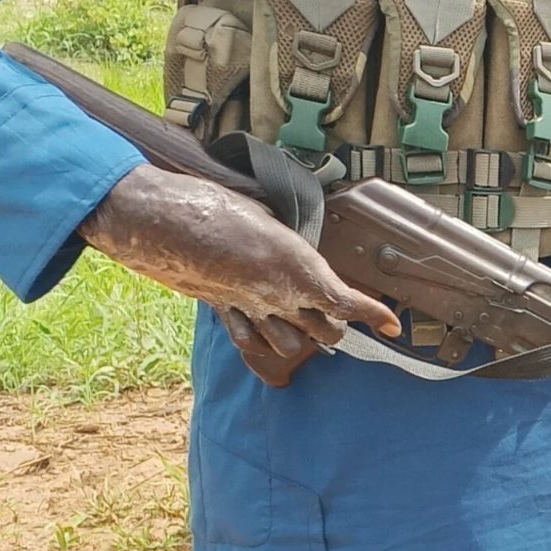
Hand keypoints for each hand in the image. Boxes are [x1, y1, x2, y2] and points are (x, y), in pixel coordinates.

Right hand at [78, 164, 399, 385]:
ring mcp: (246, 307)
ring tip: (310, 322)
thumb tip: (299, 241)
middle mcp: (275, 296)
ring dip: (303, 336)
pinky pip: (249, 336)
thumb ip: (289, 235)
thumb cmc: (214, 205)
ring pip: (289, 345)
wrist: (157, 220)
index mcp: (295, 267)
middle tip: (345, 312)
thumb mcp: (267, 212)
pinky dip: (263, 336)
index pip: (345, 303)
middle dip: (340, 326)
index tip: (393, 324)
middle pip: (325, 332)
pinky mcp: (220, 307)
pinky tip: (267, 330)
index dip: (374, 315)